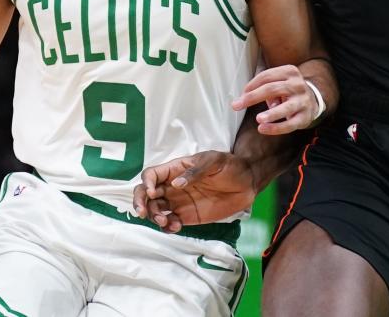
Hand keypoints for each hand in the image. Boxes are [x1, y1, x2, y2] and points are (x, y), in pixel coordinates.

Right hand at [132, 151, 256, 233]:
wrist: (248, 182)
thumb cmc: (230, 165)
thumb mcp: (214, 161)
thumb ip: (195, 171)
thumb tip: (175, 184)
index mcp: (175, 169)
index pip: (151, 175)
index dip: (146, 183)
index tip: (152, 192)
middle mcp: (172, 186)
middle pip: (146, 194)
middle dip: (140, 203)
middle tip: (144, 213)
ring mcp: (178, 202)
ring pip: (155, 210)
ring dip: (154, 217)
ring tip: (166, 221)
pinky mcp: (187, 217)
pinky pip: (170, 224)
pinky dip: (168, 228)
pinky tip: (176, 227)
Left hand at [232, 65, 321, 134]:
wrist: (313, 101)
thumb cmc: (288, 91)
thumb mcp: (279, 82)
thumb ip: (264, 87)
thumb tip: (245, 98)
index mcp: (290, 71)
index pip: (266, 76)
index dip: (251, 85)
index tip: (241, 95)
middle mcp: (297, 84)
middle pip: (272, 89)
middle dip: (252, 98)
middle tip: (237, 105)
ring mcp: (303, 101)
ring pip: (285, 107)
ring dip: (271, 113)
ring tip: (258, 119)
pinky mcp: (305, 117)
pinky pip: (290, 124)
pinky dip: (276, 128)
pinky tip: (263, 129)